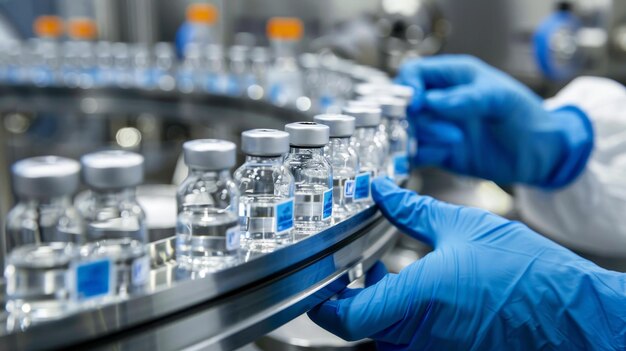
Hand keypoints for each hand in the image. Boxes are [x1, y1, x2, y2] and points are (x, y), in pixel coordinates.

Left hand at [308, 177, 625, 349]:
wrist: (574, 313)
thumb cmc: (526, 273)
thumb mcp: (462, 227)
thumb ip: (410, 210)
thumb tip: (380, 190)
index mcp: (413, 304)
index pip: (342, 317)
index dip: (323, 299)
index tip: (323, 277)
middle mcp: (419, 338)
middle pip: (362, 324)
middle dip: (356, 295)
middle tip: (363, 267)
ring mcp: (437, 350)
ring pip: (387, 333)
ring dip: (383, 305)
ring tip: (393, 272)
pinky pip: (415, 340)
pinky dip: (408, 317)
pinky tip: (425, 290)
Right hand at [396, 55, 592, 187]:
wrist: (541, 154)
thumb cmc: (526, 116)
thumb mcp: (502, 99)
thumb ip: (468, 98)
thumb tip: (432, 101)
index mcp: (454, 77)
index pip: (415, 73)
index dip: (409, 87)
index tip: (416, 104)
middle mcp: (440, 101)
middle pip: (406, 104)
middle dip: (415, 117)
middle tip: (439, 128)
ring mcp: (438, 128)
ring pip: (408, 129)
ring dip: (425, 136)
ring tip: (454, 140)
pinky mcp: (439, 152)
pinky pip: (416, 153)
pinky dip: (417, 156)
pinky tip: (437, 156)